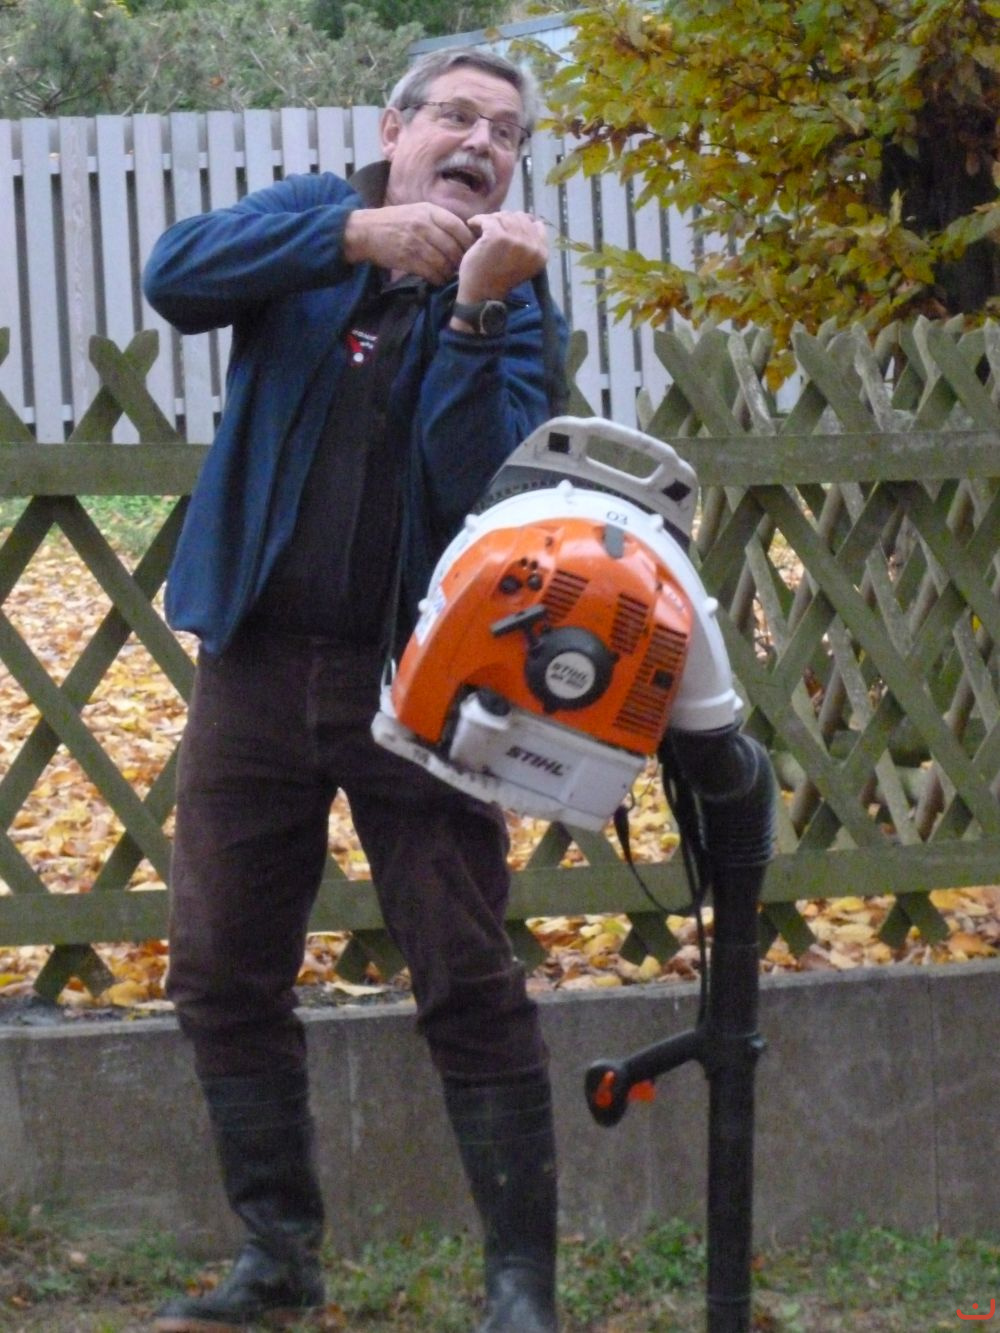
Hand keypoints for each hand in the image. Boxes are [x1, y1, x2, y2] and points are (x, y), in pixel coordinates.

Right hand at [343, 203, 474, 284]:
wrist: (365, 231)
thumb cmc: (394, 221)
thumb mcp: (416, 211)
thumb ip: (438, 220)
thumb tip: (463, 234)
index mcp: (429, 211)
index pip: (458, 227)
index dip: (468, 242)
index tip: (471, 251)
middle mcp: (424, 225)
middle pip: (453, 247)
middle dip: (460, 261)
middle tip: (462, 268)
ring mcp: (415, 242)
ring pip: (443, 262)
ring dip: (449, 272)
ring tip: (449, 275)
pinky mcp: (407, 259)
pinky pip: (430, 272)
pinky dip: (437, 278)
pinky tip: (437, 279)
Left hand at [455, 212, 549, 303]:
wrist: (482, 296)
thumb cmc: (500, 280)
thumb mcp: (524, 263)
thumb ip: (530, 244)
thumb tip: (531, 218)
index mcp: (541, 254)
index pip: (536, 225)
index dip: (520, 223)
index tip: (506, 229)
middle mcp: (532, 247)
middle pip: (519, 217)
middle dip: (504, 220)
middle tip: (491, 227)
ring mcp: (516, 241)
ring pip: (504, 216)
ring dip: (490, 220)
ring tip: (482, 229)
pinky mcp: (498, 237)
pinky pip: (488, 219)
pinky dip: (477, 220)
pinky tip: (472, 225)